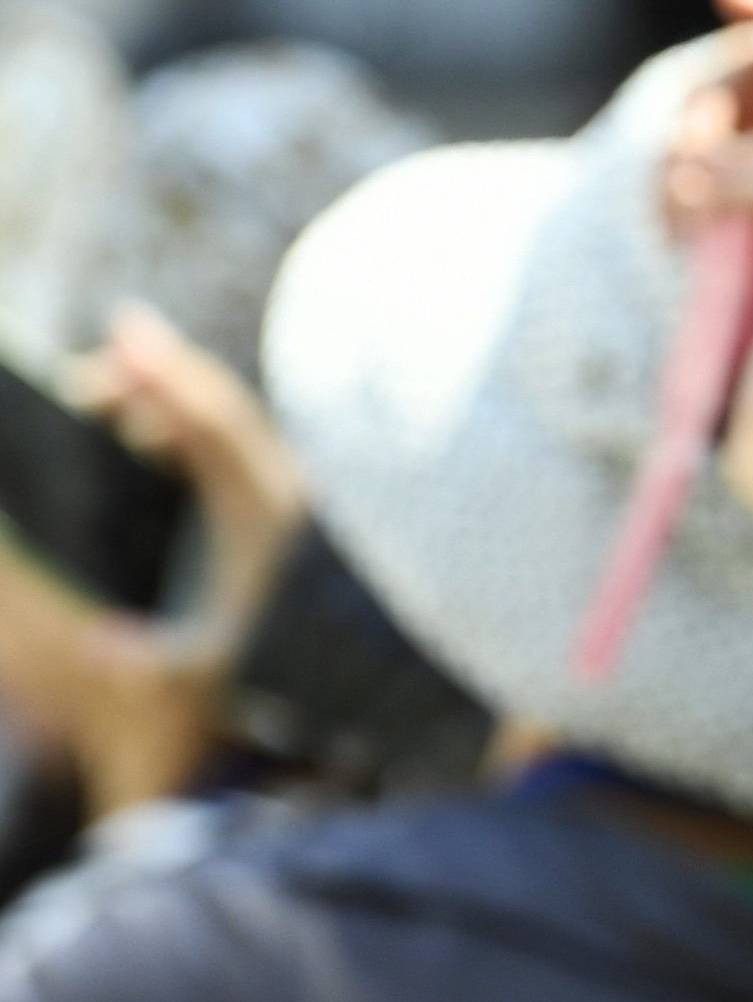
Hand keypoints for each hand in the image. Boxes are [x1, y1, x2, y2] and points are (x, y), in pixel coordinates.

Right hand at [0, 312, 314, 816]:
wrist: (407, 668)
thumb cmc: (314, 671)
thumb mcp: (227, 672)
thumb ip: (158, 664)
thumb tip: (97, 640)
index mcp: (272, 513)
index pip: (212, 424)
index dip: (166, 375)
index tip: (125, 329)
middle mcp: (296, 489)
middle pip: (224, 411)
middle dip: (163, 376)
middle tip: (106, 355)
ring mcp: (307, 492)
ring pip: (242, 426)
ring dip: (184, 402)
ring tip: (122, 388)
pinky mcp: (312, 504)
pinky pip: (252, 446)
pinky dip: (208, 427)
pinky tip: (165, 434)